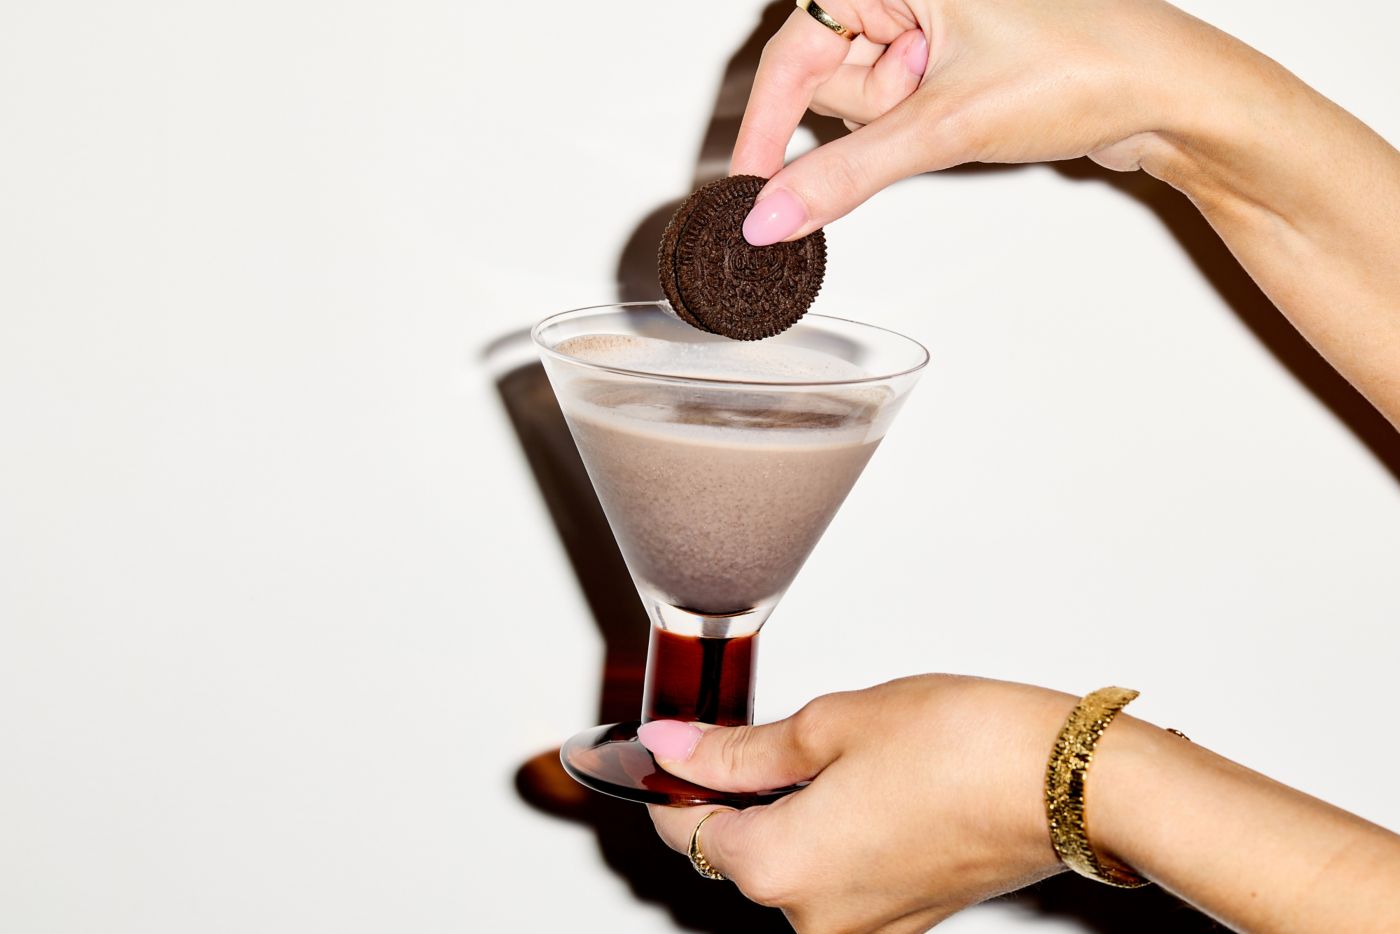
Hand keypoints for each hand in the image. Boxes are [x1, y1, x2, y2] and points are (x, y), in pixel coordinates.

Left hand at [642, 675, 1077, 931]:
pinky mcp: (903, 921)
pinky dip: (834, 833)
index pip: (681, 828)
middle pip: (736, 851)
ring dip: (791, 811)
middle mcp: (815, 918)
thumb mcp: (827, 724)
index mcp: (780, 868)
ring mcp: (863, 928)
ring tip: (841, 753)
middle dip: (738, 792)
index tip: (677, 744)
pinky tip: (868, 785)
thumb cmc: (962, 748)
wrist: (1063, 780)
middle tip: (775, 730)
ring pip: (789, 864)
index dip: (671, 778)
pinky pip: (838, 878)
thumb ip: (737, 748)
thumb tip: (674, 746)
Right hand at [735, 0, 1243, 245]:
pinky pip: (899, 106)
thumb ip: (843, 175)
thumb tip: (774, 213)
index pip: (794, 49)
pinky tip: (972, 111)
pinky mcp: (951, 50)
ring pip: (865, 96)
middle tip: (933, 105)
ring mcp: (932, 17)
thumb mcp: (944, 126)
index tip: (750, 186)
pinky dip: (920, 126)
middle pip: (830, 72)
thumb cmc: (1087, 66)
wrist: (1169, 96)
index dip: (768, 123)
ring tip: (968, 101)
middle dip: (877, 110)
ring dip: (904, 122)